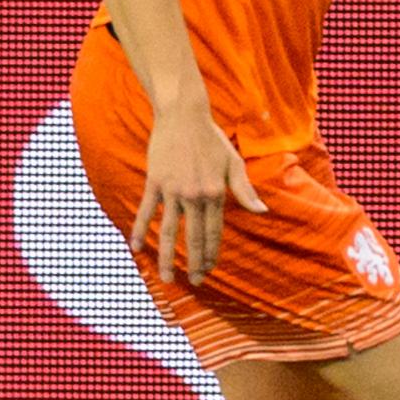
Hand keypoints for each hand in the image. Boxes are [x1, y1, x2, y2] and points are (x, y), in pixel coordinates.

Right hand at [131, 103, 266, 287]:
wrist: (183, 117)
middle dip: (194, 264)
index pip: (213, 232)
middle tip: (195, 283)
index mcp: (215, 193)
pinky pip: (146, 212)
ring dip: (167, 258)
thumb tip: (262, 212)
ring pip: (169, 232)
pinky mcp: (155, 183)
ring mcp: (172, 191)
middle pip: (193, 238)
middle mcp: (194, 196)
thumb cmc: (212, 140)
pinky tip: (136, 249)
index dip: (211, 254)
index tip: (209, 271)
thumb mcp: (234, 164)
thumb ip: (245, 190)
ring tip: (167, 278)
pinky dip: (140, 231)